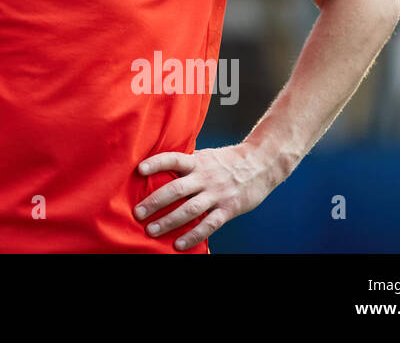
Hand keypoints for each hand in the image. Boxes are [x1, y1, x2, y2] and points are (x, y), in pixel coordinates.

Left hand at [132, 143, 281, 249]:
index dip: (156, 163)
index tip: (139, 170)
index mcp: (197, 162)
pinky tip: (178, 244)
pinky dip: (192, 236)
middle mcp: (205, 177)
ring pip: (189, 210)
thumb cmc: (228, 161)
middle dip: (155, 202)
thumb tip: (159, 167)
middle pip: (176, 189)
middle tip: (137, 213)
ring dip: (168, 221)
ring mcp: (217, 194)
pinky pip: (208, 225)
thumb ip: (187, 163)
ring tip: (151, 231)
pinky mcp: (228, 209)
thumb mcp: (206, 156)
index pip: (173, 159)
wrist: (262, 164)